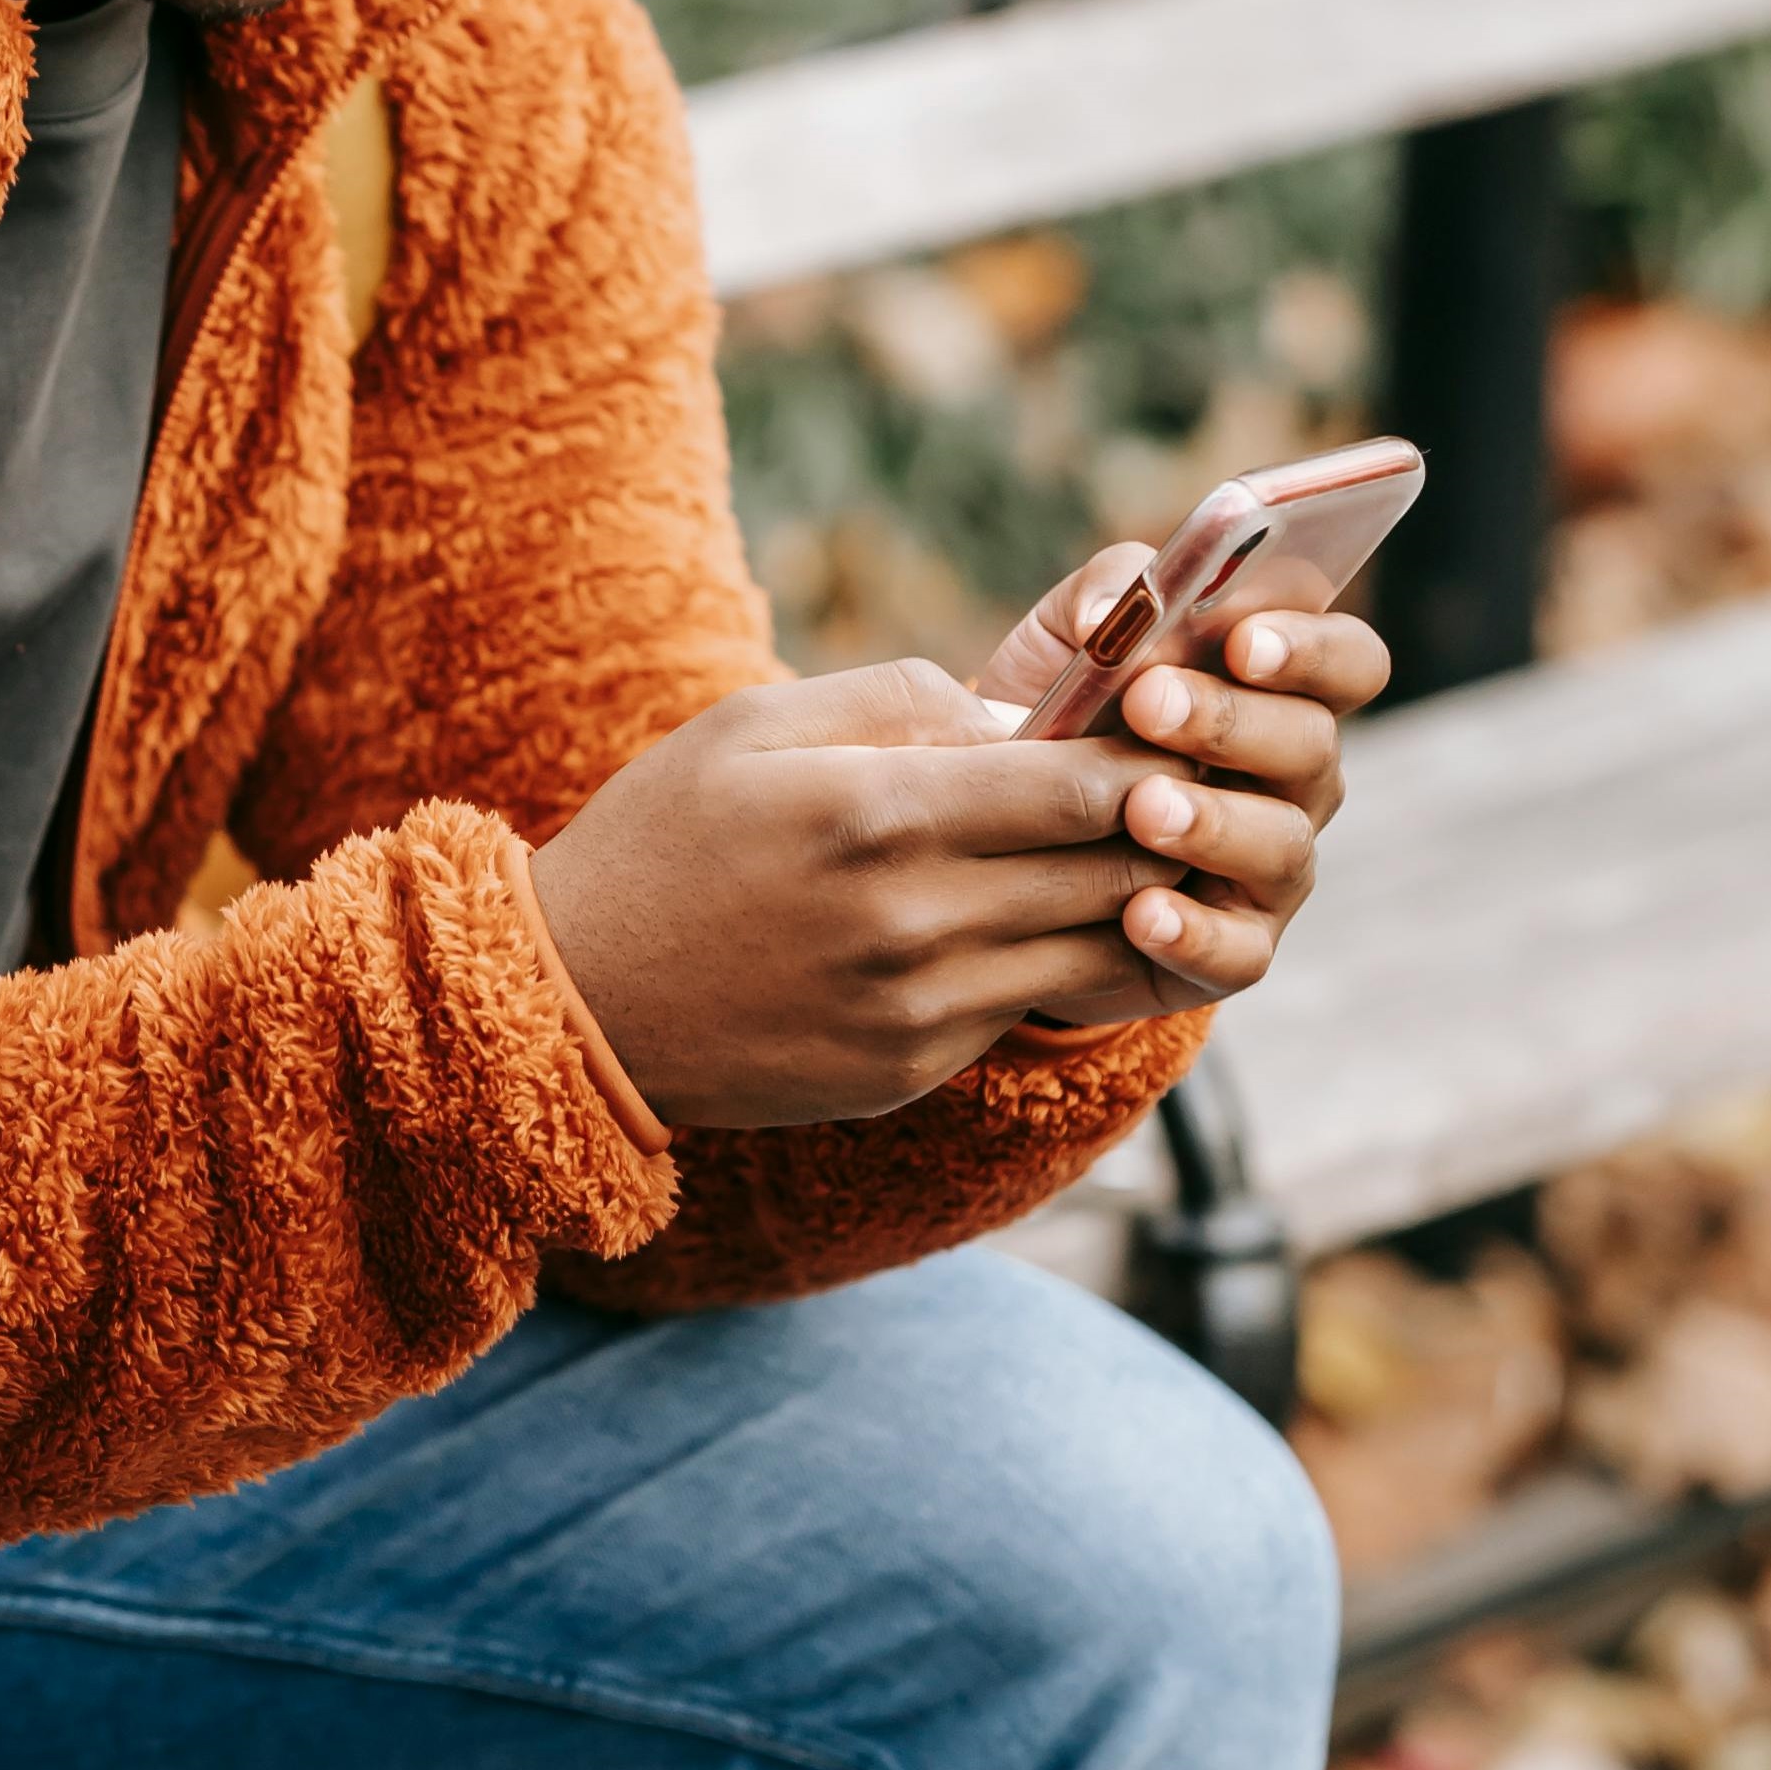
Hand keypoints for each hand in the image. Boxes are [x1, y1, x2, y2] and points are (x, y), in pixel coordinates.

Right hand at [528, 658, 1299, 1132]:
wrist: (575, 1004)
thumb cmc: (662, 838)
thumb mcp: (755, 725)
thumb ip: (899, 701)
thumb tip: (1020, 716)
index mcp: (878, 814)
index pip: (1086, 784)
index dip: (1155, 756)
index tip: (1176, 728)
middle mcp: (913, 921)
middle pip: (1114, 871)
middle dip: (1166, 826)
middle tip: (1195, 787)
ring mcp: (918, 1009)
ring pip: (1093, 951)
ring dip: (1132, 903)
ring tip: (1144, 854)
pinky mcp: (913, 1068)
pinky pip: (1028, 1004)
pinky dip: (1056, 959)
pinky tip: (1047, 917)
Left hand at [979, 547, 1388, 1029]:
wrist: (999, 840)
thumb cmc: (1063, 718)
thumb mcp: (1071, 641)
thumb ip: (1108, 595)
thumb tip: (1106, 616)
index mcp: (1280, 692)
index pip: (1349, 660)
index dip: (1313, 648)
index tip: (1245, 641)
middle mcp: (1295, 780)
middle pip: (1312, 744)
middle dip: (1232, 722)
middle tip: (1150, 704)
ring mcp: (1271, 868)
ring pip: (1281, 845)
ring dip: (1214, 823)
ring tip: (1142, 809)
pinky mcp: (1233, 950)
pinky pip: (1236, 950)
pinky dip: (1192, 933)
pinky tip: (1140, 913)